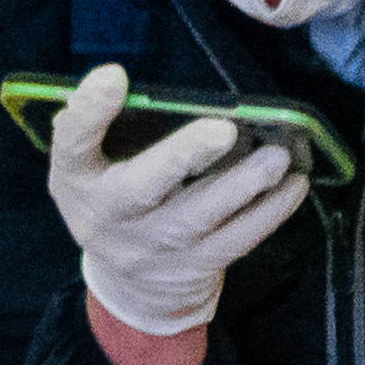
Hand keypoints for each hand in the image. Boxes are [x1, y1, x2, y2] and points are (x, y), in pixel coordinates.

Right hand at [46, 63, 306, 336]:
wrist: (131, 289)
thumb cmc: (112, 201)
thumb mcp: (87, 168)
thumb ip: (94, 127)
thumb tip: (118, 79)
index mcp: (78, 181)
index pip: (71, 144)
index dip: (88, 112)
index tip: (115, 75)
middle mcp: (109, 218)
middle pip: (140, 188)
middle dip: (182, 157)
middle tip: (224, 129)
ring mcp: (153, 248)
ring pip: (198, 217)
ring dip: (242, 186)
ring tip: (277, 158)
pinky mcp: (194, 266)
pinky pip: (234, 240)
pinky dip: (267, 213)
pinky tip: (293, 186)